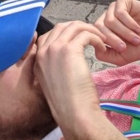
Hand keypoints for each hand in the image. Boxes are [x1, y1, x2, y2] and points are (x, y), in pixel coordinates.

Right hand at [35, 21, 123, 139]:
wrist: (74, 112)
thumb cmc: (70, 100)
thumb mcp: (55, 78)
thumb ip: (55, 62)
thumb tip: (69, 47)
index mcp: (37, 60)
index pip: (49, 34)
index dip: (67, 33)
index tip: (80, 39)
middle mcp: (43, 52)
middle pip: (62, 26)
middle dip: (80, 28)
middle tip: (92, 36)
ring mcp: (54, 50)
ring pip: (75, 26)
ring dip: (90, 30)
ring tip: (100, 40)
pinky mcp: (69, 50)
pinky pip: (86, 34)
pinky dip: (96, 37)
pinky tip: (101, 47)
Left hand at [94, 0, 139, 67]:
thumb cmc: (138, 48)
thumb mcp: (119, 57)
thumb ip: (104, 55)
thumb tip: (95, 47)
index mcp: (103, 30)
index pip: (95, 34)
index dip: (106, 43)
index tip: (120, 50)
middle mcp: (107, 18)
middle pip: (100, 27)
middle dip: (113, 39)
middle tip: (125, 47)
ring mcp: (114, 9)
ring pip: (110, 20)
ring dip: (124, 32)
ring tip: (136, 39)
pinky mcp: (124, 1)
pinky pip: (120, 12)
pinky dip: (129, 23)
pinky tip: (137, 28)